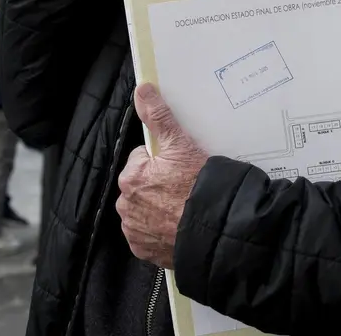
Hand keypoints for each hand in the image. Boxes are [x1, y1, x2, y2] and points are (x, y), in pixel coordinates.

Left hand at [117, 83, 208, 268]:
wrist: (215, 231)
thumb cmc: (198, 187)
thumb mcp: (181, 144)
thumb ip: (158, 116)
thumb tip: (142, 90)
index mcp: (130, 177)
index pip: (143, 161)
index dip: (164, 162)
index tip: (181, 168)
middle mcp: (126, 206)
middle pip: (143, 186)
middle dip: (160, 185)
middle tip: (185, 188)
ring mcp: (135, 231)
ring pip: (146, 210)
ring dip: (160, 208)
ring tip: (184, 208)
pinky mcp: (145, 251)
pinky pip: (149, 235)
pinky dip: (161, 230)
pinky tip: (178, 226)